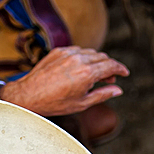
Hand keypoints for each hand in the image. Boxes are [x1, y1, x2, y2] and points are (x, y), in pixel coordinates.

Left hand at [0, 47, 128, 115]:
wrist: (29, 95)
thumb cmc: (55, 103)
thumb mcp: (82, 103)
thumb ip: (102, 94)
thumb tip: (118, 90)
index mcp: (87, 73)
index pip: (111, 65)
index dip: (120, 69)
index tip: (124, 73)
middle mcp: (79, 59)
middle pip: (102, 57)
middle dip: (109, 67)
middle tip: (109, 79)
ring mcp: (68, 53)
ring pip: (90, 52)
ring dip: (96, 61)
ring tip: (94, 75)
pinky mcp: (58, 51)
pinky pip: (77, 51)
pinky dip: (83, 58)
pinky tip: (79, 69)